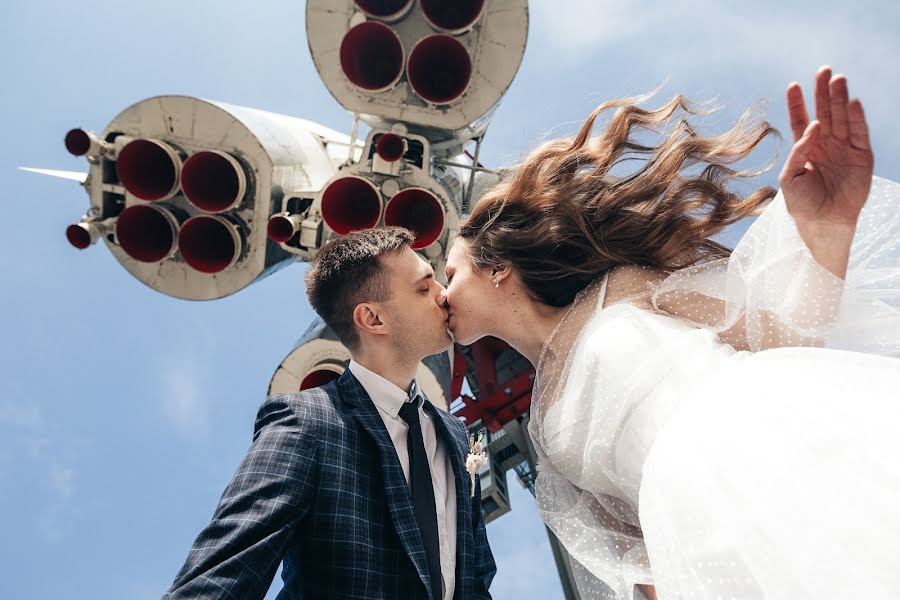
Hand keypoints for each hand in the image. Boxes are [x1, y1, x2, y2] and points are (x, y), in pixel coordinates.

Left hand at [779, 66, 873, 233]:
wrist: (823, 223)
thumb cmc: (803, 204)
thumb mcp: (790, 177)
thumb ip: (798, 152)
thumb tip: (813, 127)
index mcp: (805, 149)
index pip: (800, 121)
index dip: (797, 103)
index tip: (793, 85)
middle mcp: (825, 145)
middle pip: (824, 113)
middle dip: (823, 93)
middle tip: (823, 70)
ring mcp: (844, 149)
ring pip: (841, 118)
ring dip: (840, 99)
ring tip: (838, 79)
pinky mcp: (861, 156)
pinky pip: (858, 133)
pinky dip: (856, 118)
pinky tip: (852, 102)